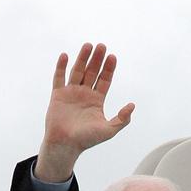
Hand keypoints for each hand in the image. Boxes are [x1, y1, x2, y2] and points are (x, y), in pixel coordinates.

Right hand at [35, 42, 134, 181]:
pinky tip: (65, 55)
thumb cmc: (86, 140)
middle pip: (92, 72)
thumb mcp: (109, 130)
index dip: (109, 68)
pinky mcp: (58, 95)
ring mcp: (70, 93)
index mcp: (96, 100)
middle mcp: (84, 94)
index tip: (113, 57)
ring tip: (88, 45)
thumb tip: (132, 105)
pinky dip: (61, 67)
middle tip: (102, 46)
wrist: (65, 145)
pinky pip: (59, 78)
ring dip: (82, 58)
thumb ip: (122, 119)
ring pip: (77, 71)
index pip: (104, 80)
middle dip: (97, 59)